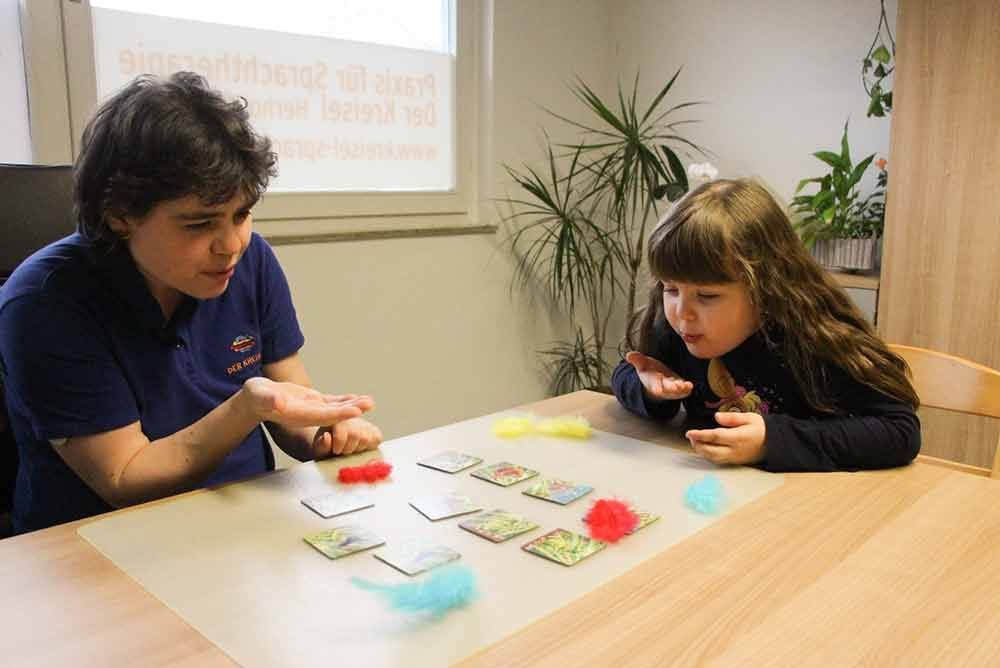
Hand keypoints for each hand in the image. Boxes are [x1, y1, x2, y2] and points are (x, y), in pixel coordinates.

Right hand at [241, 377, 372, 427]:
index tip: (355, 411)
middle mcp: (308, 415)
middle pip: (334, 414)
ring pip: (336, 408)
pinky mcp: (312, 402)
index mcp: (297, 415)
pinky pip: (332, 402)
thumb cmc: (255, 397)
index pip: (322, 415)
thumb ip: (268, 399)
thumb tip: (278, 403)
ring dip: (352, 405)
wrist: (255, 400)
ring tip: (369, 401)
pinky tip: (357, 398)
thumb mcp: (259, 395)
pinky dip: (344, 400)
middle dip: (352, 409)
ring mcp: (312, 410)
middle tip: (369, 404)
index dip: (339, 413)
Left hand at [312, 418, 382, 457]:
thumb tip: (327, 437)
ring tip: (351, 449)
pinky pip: (377, 438)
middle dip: (348, 448)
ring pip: (367, 438)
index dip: (340, 441)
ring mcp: (363, 423)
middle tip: (343, 451)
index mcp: (336, 417)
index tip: (336, 450)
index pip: (342, 427)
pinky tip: (361, 447)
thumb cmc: (325, 446)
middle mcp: (351, 416)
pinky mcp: (373, 430)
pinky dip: (371, 445)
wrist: (335, 444)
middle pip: (355, 434)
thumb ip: (322, 444)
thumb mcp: (319, 447)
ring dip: (358, 448)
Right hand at [625, 351, 692, 400]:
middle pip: (667, 389)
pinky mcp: (680, 388)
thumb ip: (637, 360)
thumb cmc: (649, 371)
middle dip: (672, 388)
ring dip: (682, 389)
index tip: (657, 390)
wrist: (657, 380)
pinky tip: (690, 385)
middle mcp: (663, 387)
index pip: (654, 385)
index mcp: (653, 382)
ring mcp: (672, 389)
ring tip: (687, 385)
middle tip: (677, 386)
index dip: (656, 387)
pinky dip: (687, 389)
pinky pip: (684, 391)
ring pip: (677, 391)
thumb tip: (629, 355)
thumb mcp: (642, 365)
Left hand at [686, 411, 766, 464]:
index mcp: (739, 437)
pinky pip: (718, 461)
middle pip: (711, 451)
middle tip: (690, 436)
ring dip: (701, 451)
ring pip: (713, 458)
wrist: (774, 444)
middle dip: (697, 444)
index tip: (690, 432)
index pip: (716, 436)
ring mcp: (734, 457)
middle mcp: (735, 450)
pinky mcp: (734, 461)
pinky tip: (704, 448)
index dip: (701, 435)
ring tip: (694, 441)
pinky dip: (708, 455)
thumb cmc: (762, 429)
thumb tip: (716, 417)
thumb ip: (732, 417)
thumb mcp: (750, 417)